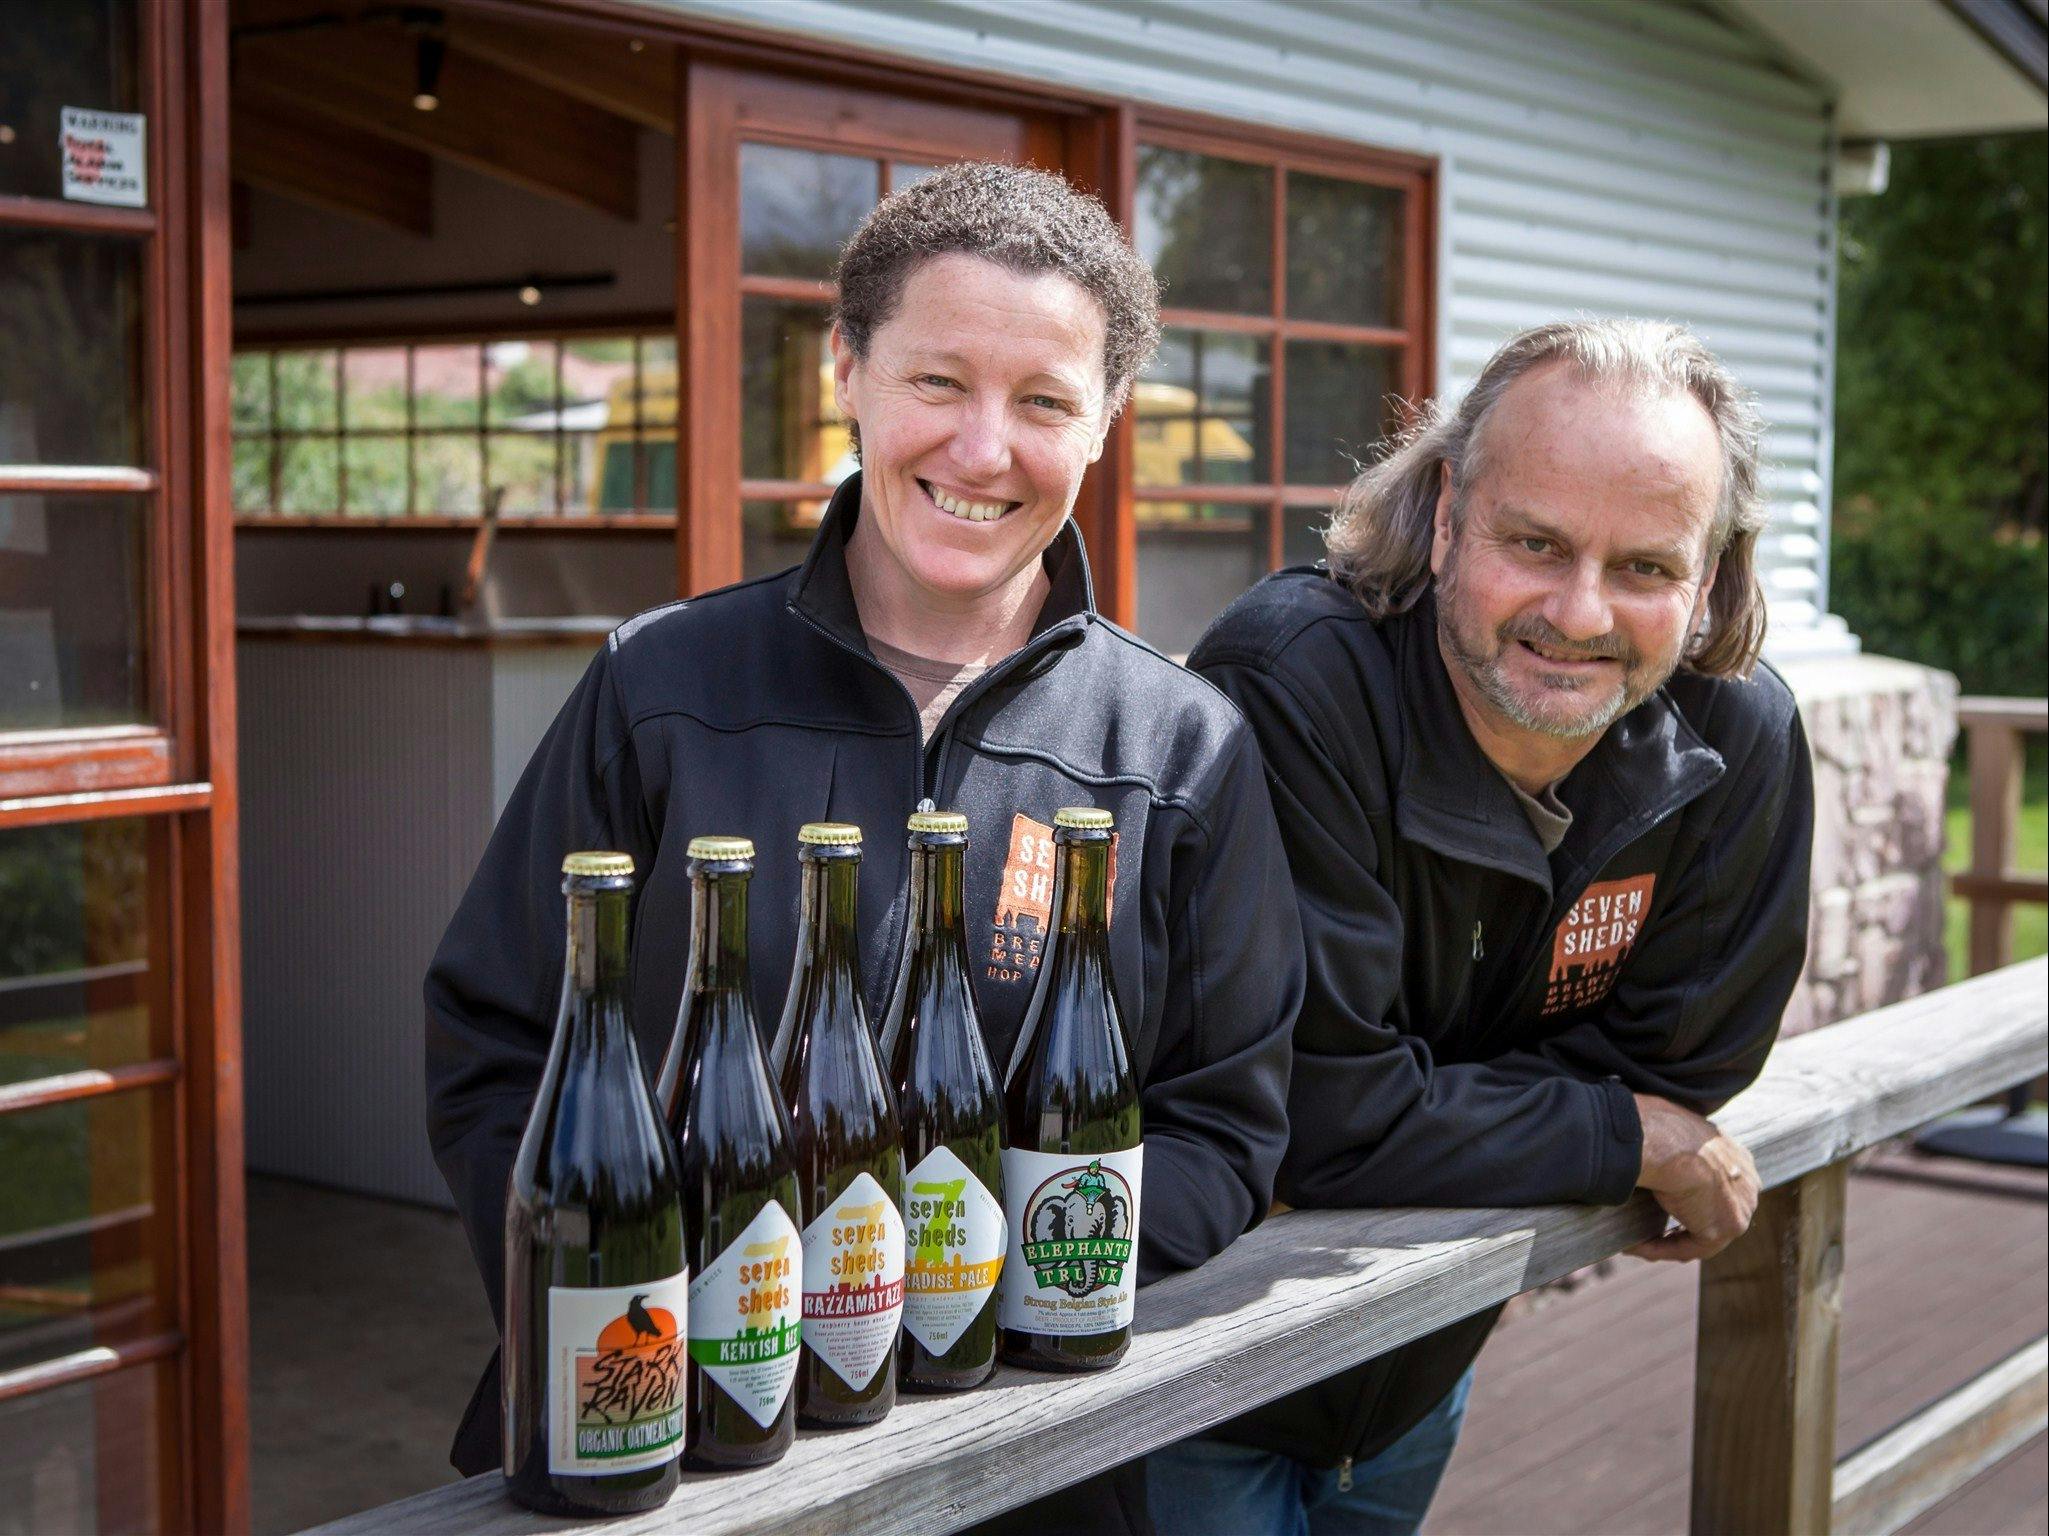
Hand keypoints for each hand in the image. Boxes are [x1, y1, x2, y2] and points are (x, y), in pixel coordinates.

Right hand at [1629, 1094, 1759, 1262]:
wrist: (1667, 1141)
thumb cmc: (1659, 1126)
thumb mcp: (1670, 1130)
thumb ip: (1673, 1146)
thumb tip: (1644, 1145)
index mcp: (1738, 1158)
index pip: (1719, 1186)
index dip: (1689, 1198)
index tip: (1661, 1201)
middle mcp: (1748, 1184)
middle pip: (1714, 1212)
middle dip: (1684, 1223)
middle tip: (1649, 1227)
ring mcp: (1741, 1208)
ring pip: (1702, 1233)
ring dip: (1668, 1240)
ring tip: (1636, 1241)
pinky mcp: (1725, 1229)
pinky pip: (1690, 1247)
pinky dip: (1661, 1248)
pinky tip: (1634, 1245)